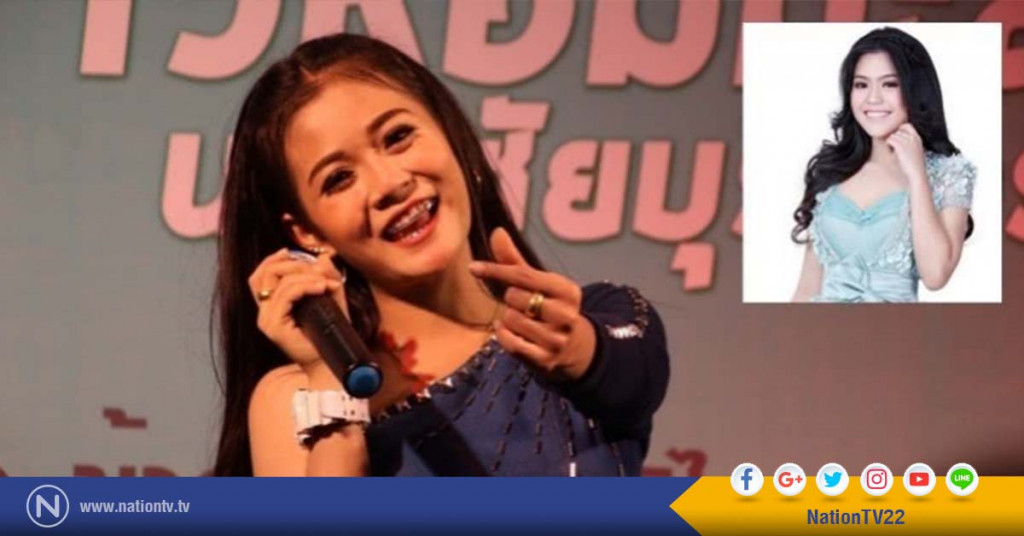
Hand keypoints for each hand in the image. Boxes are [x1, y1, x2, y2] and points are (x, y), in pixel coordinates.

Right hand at [247, 248, 347, 372]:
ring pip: (279, 282)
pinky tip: (322, 288)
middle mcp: (265, 312)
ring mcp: (267, 320)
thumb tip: (323, 256)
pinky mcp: (274, 327)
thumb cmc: (331, 332)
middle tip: (319, 272)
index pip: (259, 276)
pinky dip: (305, 286)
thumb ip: (327, 276)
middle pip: (265, 274)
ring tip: (326, 283)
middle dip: (294, 265)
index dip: (272, 260)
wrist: (332, 361)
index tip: (291, 252)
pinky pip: (286, 295)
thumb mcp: (331, 297)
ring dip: (306, 276)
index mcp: (272, 306)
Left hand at [468, 228, 595, 379]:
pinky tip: (510, 332)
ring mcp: (557, 339)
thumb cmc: (549, 307)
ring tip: (522, 321)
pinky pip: (509, 342)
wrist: (573, 347)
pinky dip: (503, 335)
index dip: (496, 270)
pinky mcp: (545, 359)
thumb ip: (516, 260)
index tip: (473, 267)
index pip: (524, 275)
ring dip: (508, 319)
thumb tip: (497, 231)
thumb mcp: (539, 284)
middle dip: (510, 299)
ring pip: (510, 320)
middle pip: (515, 297)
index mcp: (568, 290)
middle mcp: (567, 314)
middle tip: (522, 305)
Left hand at [886, 123, 926, 183]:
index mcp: (918, 138)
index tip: (897, 139)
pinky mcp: (901, 145)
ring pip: (892, 135)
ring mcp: (907, 141)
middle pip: (897, 131)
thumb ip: (909, 143)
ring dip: (891, 142)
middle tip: (895, 148)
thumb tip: (896, 138)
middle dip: (894, 138)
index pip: (907, 125)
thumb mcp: (915, 151)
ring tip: (894, 151)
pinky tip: (892, 151)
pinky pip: (890, 139)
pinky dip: (888, 144)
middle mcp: (913, 137)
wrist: (916, 174)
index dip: (899, 130)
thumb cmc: (914, 166)